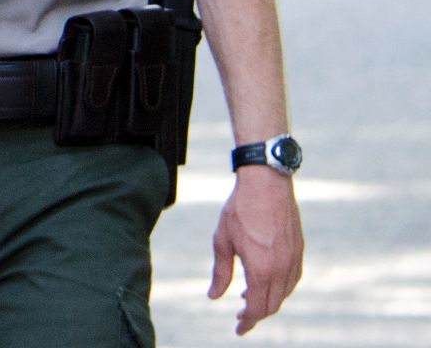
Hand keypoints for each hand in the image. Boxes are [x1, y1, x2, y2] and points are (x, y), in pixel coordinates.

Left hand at [209, 168, 303, 334]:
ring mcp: (294, 260)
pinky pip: (293, 279)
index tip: (239, 329)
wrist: (266, 183)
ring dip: (269, 301)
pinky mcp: (299, 250)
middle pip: (272, 304)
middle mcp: (282, 269)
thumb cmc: (240, 210)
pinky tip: (266, 282)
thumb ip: (221, 272)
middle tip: (241, 317)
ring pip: (284, 293)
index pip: (258, 308)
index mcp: (261, 269)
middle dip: (257, 315)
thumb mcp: (222, 241)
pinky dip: (280, 288)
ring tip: (249, 299)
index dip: (248, 322)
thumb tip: (214, 297)